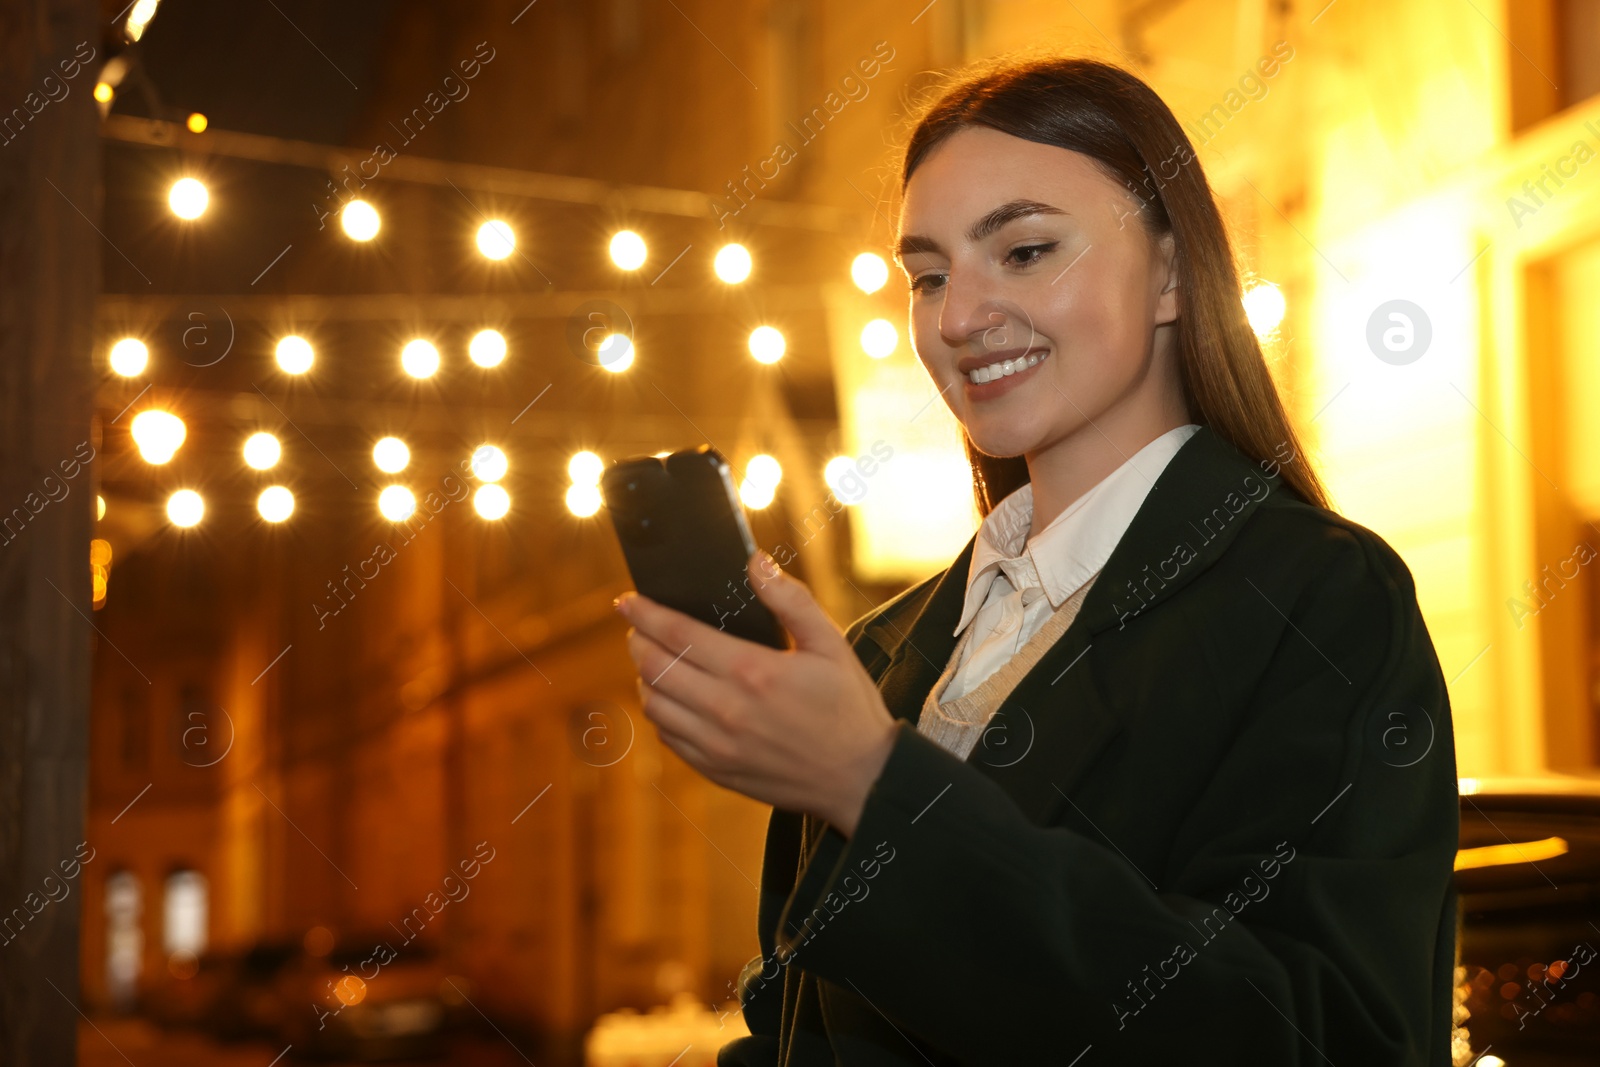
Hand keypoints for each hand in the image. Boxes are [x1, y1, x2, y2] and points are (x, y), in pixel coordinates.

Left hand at [617, 550, 898, 837]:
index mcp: (752, 672)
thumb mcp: (831, 644)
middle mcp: (726, 710)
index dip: (645, 614)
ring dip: (644, 677)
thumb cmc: (849, 707)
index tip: (627, 601)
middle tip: (637, 627)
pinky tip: (671, 700)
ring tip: (651, 660)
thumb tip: (756, 563)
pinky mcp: (717, 770)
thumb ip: (791, 600)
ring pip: (654, 704)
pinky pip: (668, 737)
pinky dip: (660, 713)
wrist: (861, 779)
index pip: (678, 634)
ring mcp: (717, 745)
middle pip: (655, 668)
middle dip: (637, 641)